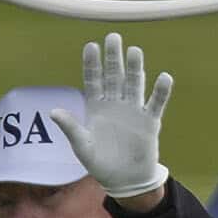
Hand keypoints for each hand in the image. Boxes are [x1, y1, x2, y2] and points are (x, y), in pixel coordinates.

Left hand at [49, 32, 172, 199]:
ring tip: (134, 51)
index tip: (91, 46)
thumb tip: (53, 111)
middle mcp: (115, 104)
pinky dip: (160, 92)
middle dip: (113, 58)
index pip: (94, 80)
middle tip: (113, 37)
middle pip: (115, 76)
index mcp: (97, 107)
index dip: (92, 64)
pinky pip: (155, 104)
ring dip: (135, 69)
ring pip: (134, 85)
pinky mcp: (149, 122)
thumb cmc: (100, 163)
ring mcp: (133, 111)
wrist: (124, 180)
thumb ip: (71, 127)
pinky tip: (163, 78)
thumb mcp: (82, 146)